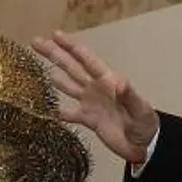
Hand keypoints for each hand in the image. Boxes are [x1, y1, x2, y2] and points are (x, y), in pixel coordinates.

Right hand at [32, 31, 159, 163]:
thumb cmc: (145, 124)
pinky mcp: (89, 120)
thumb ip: (128, 95)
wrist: (145, 146)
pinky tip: (45, 108)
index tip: (56, 34)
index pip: (87, 60)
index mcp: (107, 81)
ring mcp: (91, 104)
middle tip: (35, 42)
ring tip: (38, 66)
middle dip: (55, 54)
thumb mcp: (140, 109)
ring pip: (69, 86)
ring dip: (54, 76)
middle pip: (72, 68)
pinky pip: (70, 113)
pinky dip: (58, 111)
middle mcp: (96, 89)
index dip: (72, 47)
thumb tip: (117, 81)